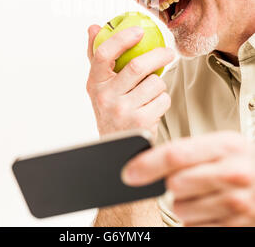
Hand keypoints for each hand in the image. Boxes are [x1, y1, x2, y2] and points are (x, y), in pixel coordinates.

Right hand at [86, 24, 174, 137]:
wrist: (118, 145)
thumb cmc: (110, 108)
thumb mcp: (99, 84)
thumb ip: (97, 55)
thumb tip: (94, 27)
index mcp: (94, 83)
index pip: (103, 54)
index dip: (121, 39)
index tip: (138, 30)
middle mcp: (105, 97)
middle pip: (137, 66)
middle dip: (158, 55)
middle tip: (168, 52)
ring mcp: (123, 111)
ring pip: (155, 83)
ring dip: (159, 84)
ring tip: (151, 91)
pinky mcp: (141, 122)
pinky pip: (163, 99)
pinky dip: (163, 99)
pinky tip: (153, 106)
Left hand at [122, 131, 254, 225]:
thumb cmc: (245, 161)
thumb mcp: (223, 144)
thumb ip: (188, 150)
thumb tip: (145, 162)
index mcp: (226, 146)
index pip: (176, 154)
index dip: (147, 164)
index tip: (129, 172)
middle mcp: (233, 175)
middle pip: (174, 185)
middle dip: (173, 184)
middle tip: (190, 179)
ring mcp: (237, 204)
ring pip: (182, 210)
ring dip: (185, 204)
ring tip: (205, 194)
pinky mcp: (237, 227)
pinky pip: (195, 228)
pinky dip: (197, 221)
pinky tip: (212, 208)